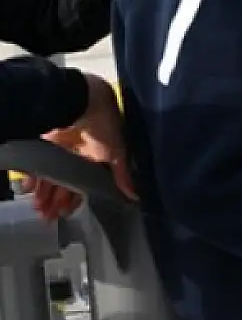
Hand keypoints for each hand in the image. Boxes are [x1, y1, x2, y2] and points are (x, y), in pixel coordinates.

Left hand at [30, 73, 135, 219]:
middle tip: (47, 217)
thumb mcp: (117, 154)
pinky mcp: (46, 143)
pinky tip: (29, 188)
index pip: (84, 184)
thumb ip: (122, 175)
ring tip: (38, 208)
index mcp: (96, 159)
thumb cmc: (106, 128)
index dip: (75, 200)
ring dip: (43, 193)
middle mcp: (77, 156)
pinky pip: (38, 164)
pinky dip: (33, 177)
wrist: (85, 102)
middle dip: (56, 201)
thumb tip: (135, 196)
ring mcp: (60, 150)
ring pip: (50, 176)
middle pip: (64, 183)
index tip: (65, 214)